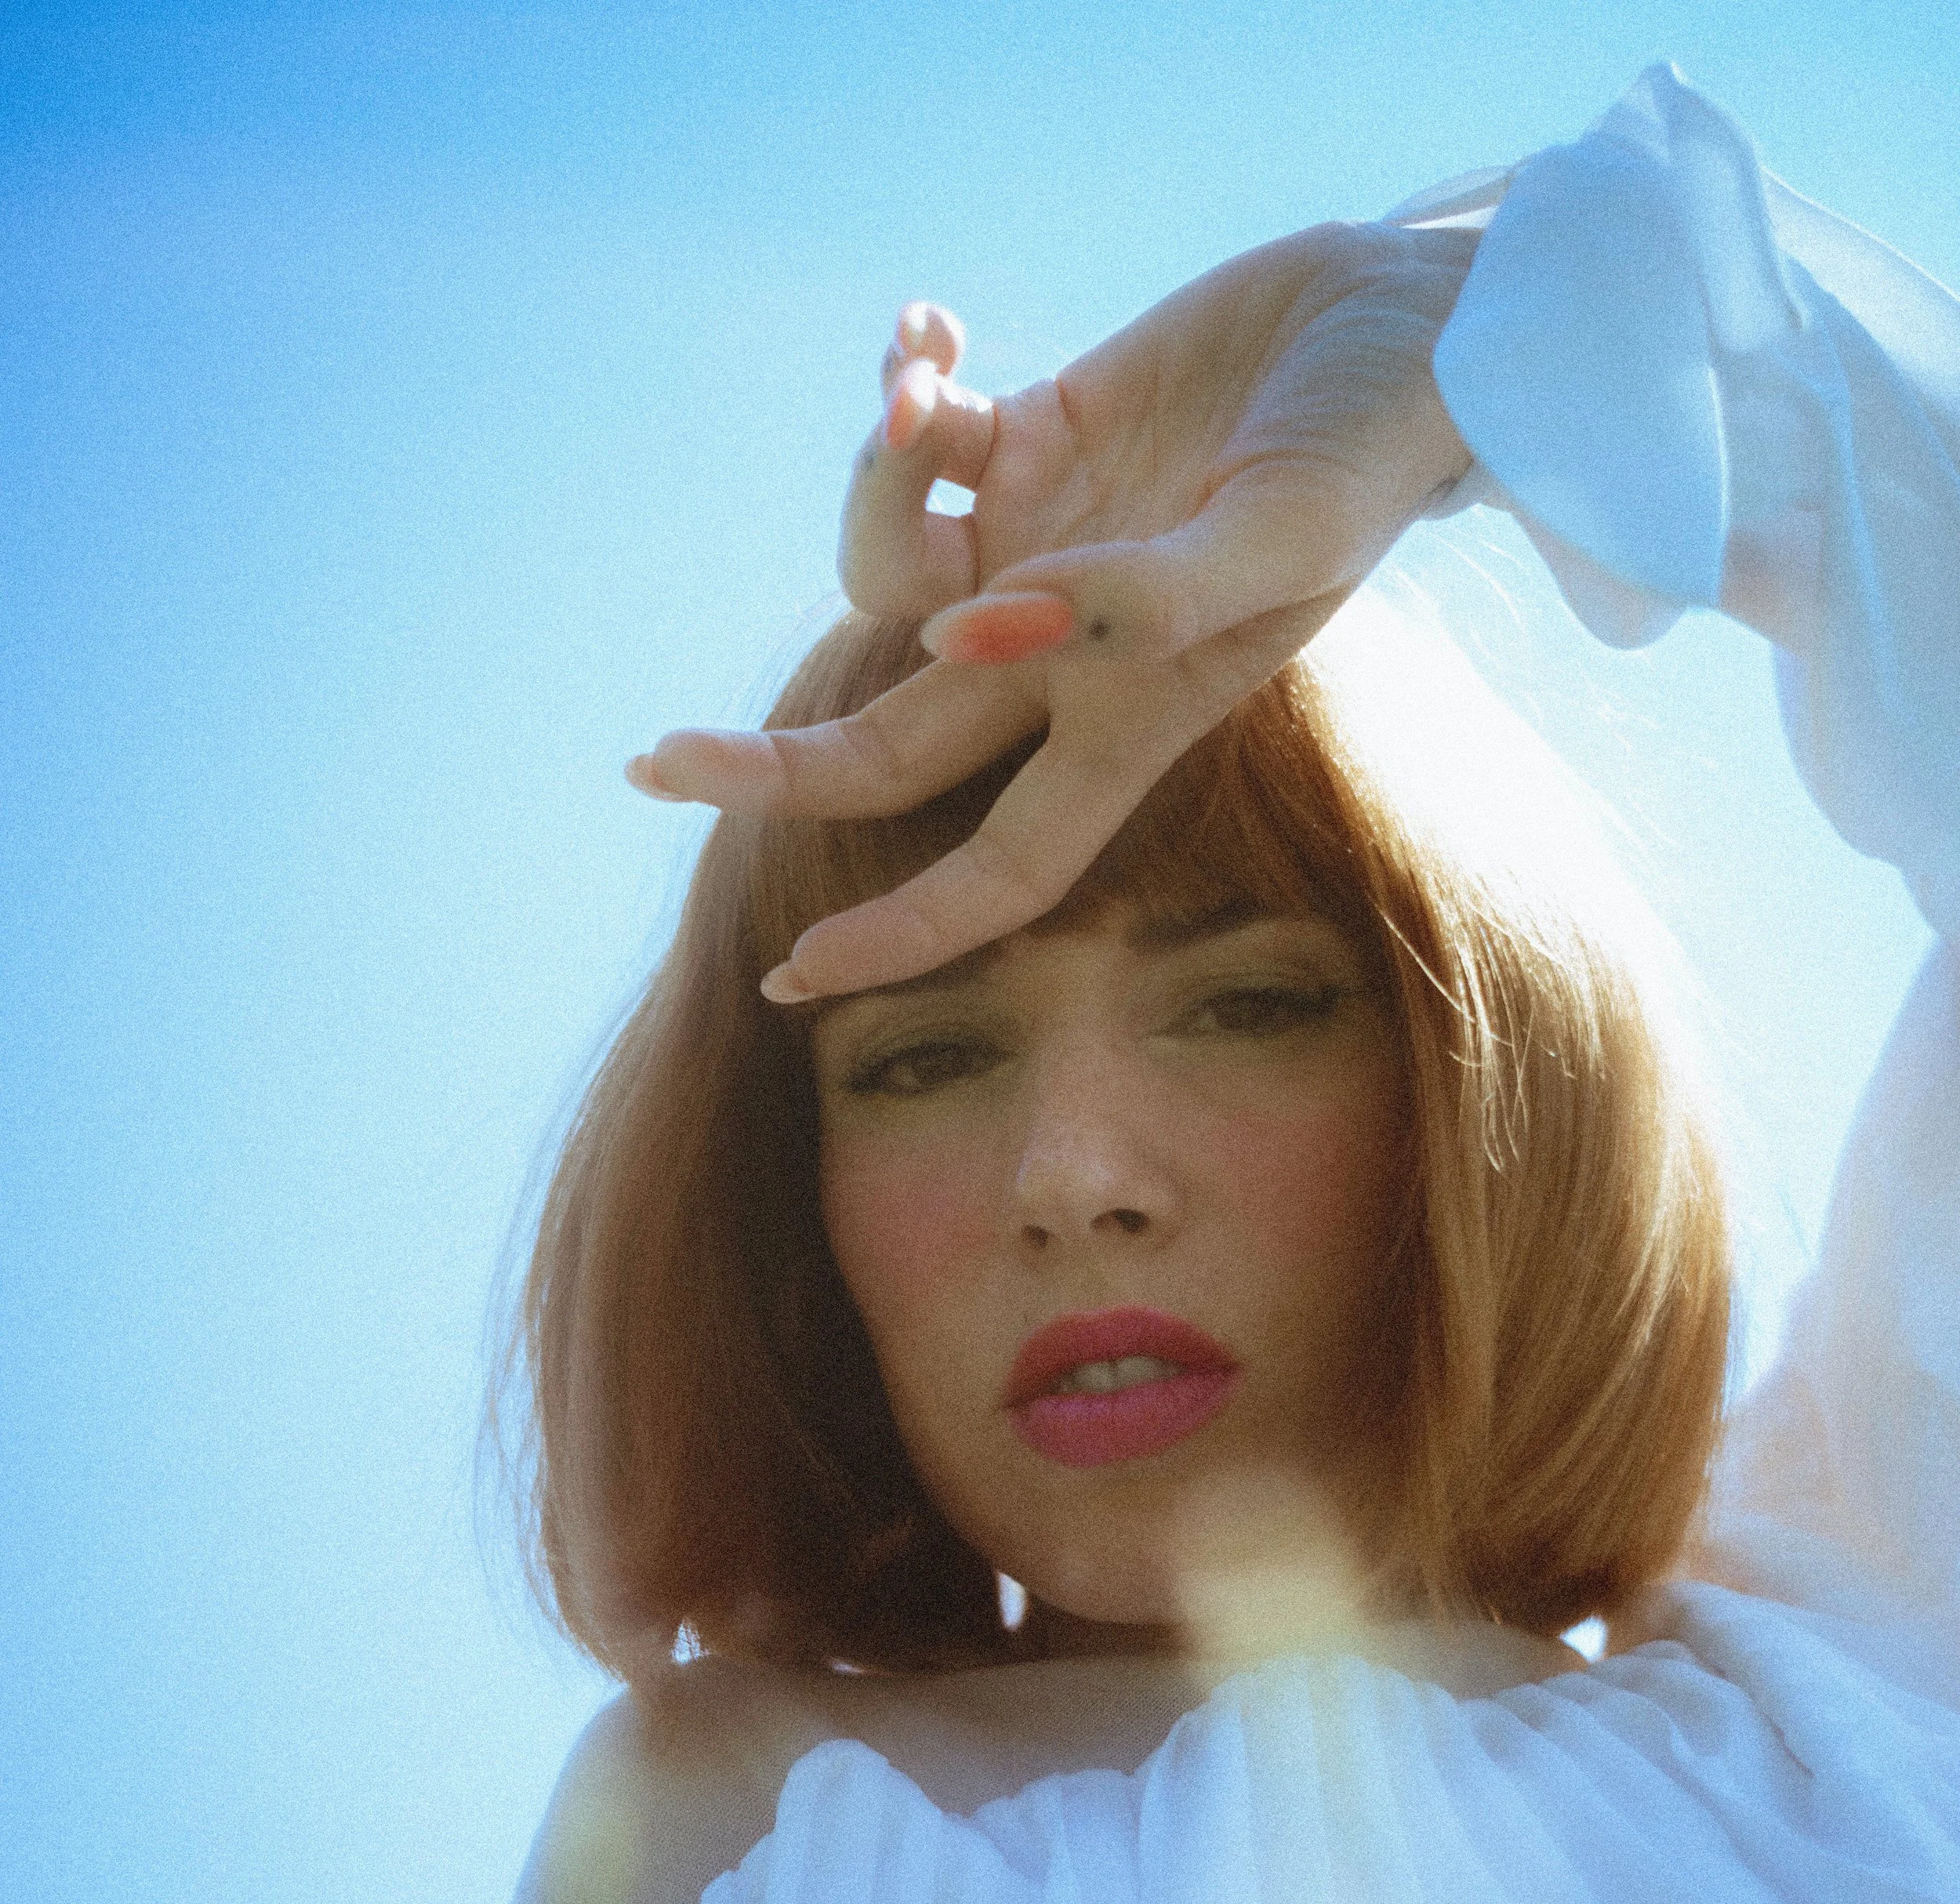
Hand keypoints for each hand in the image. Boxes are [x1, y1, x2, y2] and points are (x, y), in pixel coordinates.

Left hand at [632, 221, 1477, 997]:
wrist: (1412, 318)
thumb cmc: (1374, 447)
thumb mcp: (1278, 535)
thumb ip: (1138, 599)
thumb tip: (967, 632)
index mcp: (1130, 718)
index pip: (1001, 866)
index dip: (902, 934)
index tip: (787, 976)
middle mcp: (1065, 653)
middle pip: (885, 749)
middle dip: (767, 761)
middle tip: (649, 761)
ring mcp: (1039, 547)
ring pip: (883, 569)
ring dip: (869, 483)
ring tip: (925, 389)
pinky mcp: (1032, 439)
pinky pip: (920, 437)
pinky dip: (902, 384)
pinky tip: (928, 322)